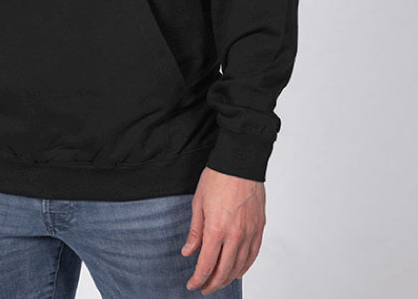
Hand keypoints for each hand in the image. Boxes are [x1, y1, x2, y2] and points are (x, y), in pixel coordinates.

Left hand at [181, 166, 264, 293]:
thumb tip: (188, 251)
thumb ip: (195, 231)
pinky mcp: (259, 227)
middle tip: (204, 287)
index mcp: (216, 229)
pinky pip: (253, 254)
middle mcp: (235, 235)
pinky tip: (238, 270)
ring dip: (228, 278)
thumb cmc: (218, 177)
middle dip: (212, 283)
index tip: (192, 285)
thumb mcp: (198, 203)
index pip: (206, 265)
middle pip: (224, 271)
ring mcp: (250, 232)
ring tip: (219, 281)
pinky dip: (245, 266)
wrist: (240, 162)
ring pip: (240, 266)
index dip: (198, 279)